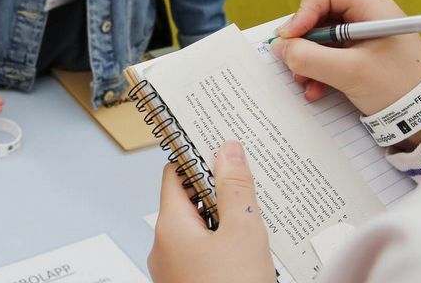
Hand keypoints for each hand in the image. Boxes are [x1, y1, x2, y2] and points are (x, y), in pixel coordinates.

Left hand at [148, 141, 273, 282]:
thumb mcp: (242, 234)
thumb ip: (235, 190)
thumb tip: (228, 152)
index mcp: (170, 226)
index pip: (176, 174)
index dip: (200, 158)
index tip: (224, 150)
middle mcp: (166, 247)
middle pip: (189, 202)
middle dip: (218, 191)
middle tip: (248, 182)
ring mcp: (176, 268)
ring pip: (200, 230)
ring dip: (224, 221)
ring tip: (254, 216)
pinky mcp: (190, 281)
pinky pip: (205, 253)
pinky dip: (224, 246)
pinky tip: (247, 250)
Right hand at [271, 0, 420, 114]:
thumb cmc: (397, 88)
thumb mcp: (349, 73)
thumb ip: (310, 59)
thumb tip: (279, 47)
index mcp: (370, 7)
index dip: (304, 10)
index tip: (293, 37)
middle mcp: (365, 15)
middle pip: (317, 11)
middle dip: (303, 40)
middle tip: (295, 64)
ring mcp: (361, 35)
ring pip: (319, 35)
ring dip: (306, 59)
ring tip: (305, 82)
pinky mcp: (358, 53)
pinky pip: (327, 52)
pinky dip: (317, 70)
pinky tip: (316, 90)